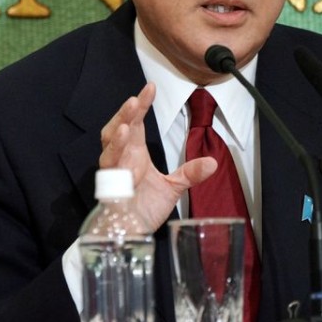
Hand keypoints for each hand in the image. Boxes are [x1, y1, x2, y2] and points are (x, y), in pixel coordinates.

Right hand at [98, 82, 216, 229]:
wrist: (131, 233)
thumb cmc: (144, 208)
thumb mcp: (172, 188)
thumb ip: (188, 174)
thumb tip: (212, 162)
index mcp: (134, 152)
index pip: (135, 122)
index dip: (140, 105)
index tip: (150, 87)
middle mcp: (121, 158)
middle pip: (117, 128)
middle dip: (125, 114)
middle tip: (136, 99)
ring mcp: (114, 172)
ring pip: (109, 146)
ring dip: (117, 133)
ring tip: (129, 120)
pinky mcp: (111, 189)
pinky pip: (110, 172)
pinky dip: (117, 159)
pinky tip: (125, 148)